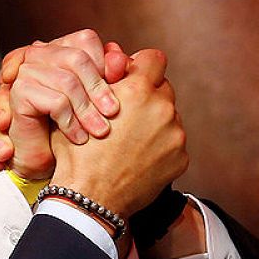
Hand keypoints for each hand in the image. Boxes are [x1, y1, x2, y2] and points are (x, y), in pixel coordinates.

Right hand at [0, 30, 129, 178]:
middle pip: (77, 58)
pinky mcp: (19, 93)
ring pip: (67, 82)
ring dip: (87, 111)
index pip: (85, 40)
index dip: (103, 65)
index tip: (116, 90)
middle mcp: (38, 54)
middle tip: (113, 113)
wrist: (44, 163)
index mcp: (58, 50)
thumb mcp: (96, 101)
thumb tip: (122, 59)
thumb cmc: (73, 128)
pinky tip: (79, 138)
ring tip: (99, 131)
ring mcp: (26, 72)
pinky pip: (56, 102)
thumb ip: (110, 77)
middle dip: (98, 88)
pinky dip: (71, 123)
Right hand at [49, 49, 186, 216]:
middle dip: (148, 97)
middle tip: (128, 115)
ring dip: (155, 123)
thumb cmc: (78, 153)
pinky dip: (161, 148)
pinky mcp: (181, 157)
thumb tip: (115, 62)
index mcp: (138, 90)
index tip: (133, 78)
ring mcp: (175, 134)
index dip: (142, 67)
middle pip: (163, 89)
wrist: (90, 199)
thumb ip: (103, 81)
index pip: (154, 59)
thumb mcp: (80, 107)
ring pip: (169, 116)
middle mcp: (162, 108)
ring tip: (131, 141)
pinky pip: (174, 143)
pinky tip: (139, 159)